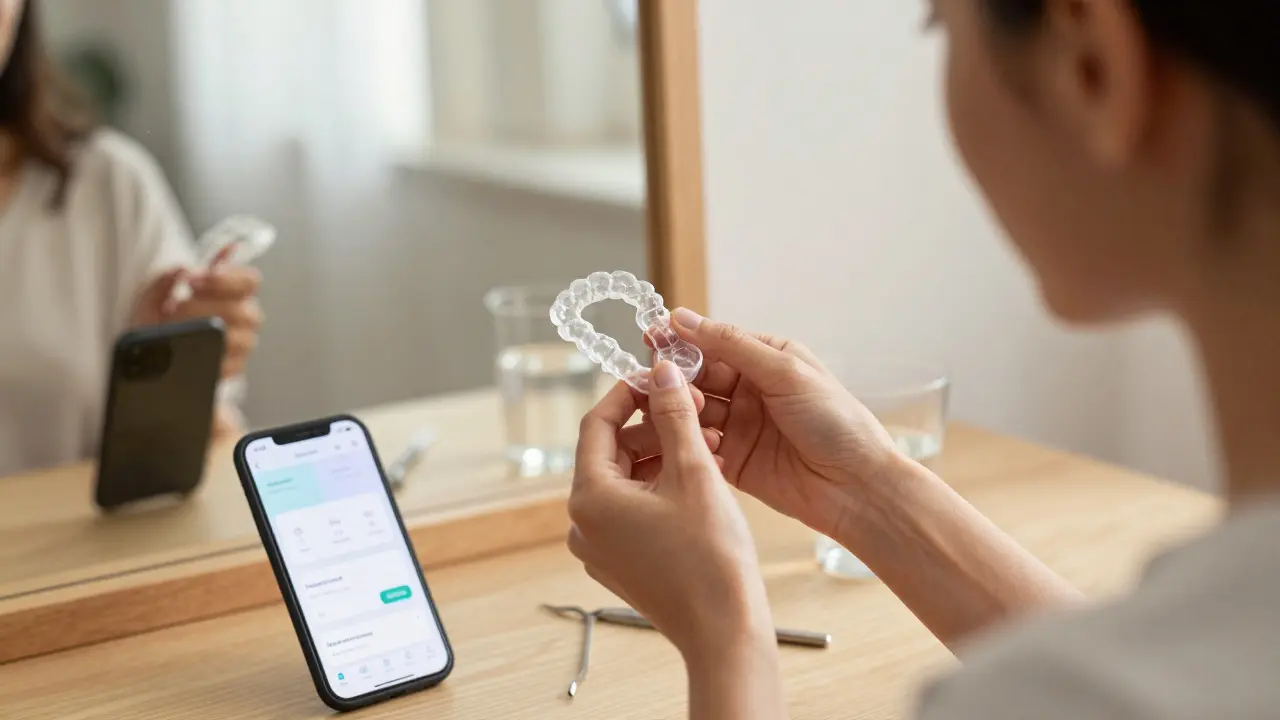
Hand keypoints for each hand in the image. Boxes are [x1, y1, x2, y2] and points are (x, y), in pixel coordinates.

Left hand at [133, 256, 262, 378]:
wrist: (146, 358)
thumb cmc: (156, 322)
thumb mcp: (152, 297)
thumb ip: (164, 279)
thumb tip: (183, 269)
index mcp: (233, 293)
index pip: (249, 281)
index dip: (227, 278)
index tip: (193, 281)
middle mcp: (244, 317)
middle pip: (248, 311)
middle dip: (210, 306)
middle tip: (179, 305)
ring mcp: (241, 345)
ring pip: (241, 339)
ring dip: (209, 332)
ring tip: (179, 329)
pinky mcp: (233, 368)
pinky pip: (229, 365)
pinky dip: (207, 357)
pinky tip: (187, 351)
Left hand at [567, 362, 774, 661]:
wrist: (725, 631)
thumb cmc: (710, 557)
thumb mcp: (694, 471)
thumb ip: (674, 415)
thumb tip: (661, 370)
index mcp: (589, 498)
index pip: (596, 423)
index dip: (627, 393)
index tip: (658, 378)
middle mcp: (583, 524)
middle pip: (611, 452)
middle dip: (654, 428)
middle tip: (694, 411)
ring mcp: (600, 548)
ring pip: (626, 481)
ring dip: (662, 457)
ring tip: (708, 445)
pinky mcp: (620, 563)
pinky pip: (633, 511)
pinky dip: (661, 489)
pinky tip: (701, 479)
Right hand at [657, 308, 906, 540]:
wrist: (857, 486)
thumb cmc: (835, 422)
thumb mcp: (785, 372)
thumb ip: (731, 345)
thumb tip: (683, 318)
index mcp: (767, 360)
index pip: (714, 342)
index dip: (682, 340)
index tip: (651, 338)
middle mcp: (750, 390)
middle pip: (698, 376)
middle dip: (677, 378)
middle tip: (657, 382)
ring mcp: (740, 426)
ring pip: (693, 411)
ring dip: (681, 409)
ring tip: (679, 413)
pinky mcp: (733, 461)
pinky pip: (699, 445)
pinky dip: (689, 442)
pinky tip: (690, 442)